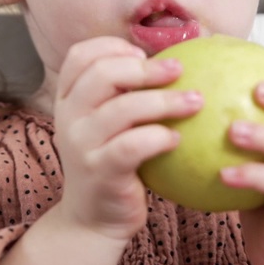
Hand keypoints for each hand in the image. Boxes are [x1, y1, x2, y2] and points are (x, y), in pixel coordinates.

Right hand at [51, 36, 201, 243]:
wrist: (92, 218)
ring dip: (165, 101)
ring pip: (123, 108)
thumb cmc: (111, 161)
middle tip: (179, 70)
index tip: (143, 55)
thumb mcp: (105, 124)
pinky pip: (133, 145)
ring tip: (196, 101)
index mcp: (68, 98)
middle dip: (145, 69)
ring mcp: (81, 144)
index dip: (112, 46)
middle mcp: (68, 117)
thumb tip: (174, 59)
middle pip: (102, 73)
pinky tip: (178, 139)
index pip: (80, 55)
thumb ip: (123, 93)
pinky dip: (159, 137)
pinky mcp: (100, 171)